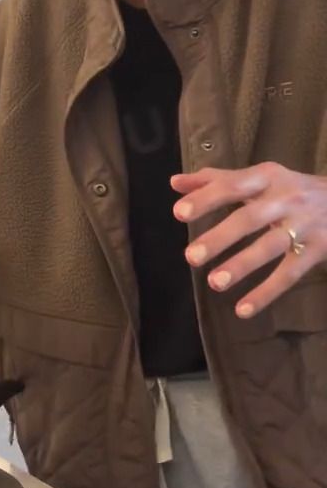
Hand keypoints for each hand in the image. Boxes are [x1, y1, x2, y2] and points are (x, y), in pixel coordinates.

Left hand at [171, 163, 326, 317]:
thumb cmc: (292, 189)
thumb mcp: (260, 178)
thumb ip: (217, 180)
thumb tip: (175, 183)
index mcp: (267, 177)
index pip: (232, 185)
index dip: (206, 198)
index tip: (178, 213)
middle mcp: (286, 199)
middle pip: (250, 219)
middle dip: (220, 237)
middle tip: (191, 256)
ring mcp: (303, 225)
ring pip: (270, 247)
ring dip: (242, 265)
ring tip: (214, 283)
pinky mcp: (318, 250)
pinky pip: (290, 274)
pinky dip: (267, 293)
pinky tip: (243, 310)